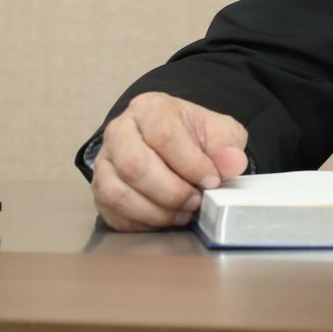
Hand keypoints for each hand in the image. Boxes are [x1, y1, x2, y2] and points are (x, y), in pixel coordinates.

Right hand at [92, 92, 249, 231]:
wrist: (176, 146)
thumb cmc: (195, 137)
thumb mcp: (220, 132)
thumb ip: (227, 145)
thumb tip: (232, 163)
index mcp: (150, 108)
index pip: (163, 134)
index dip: (190, 163)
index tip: (212, 180)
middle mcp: (119, 130)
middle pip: (134, 164)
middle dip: (171, 191)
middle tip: (195, 201)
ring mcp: (105, 161)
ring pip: (117, 192)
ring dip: (155, 211)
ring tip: (183, 213)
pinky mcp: (99, 189)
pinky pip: (113, 213)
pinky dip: (142, 223)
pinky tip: (165, 219)